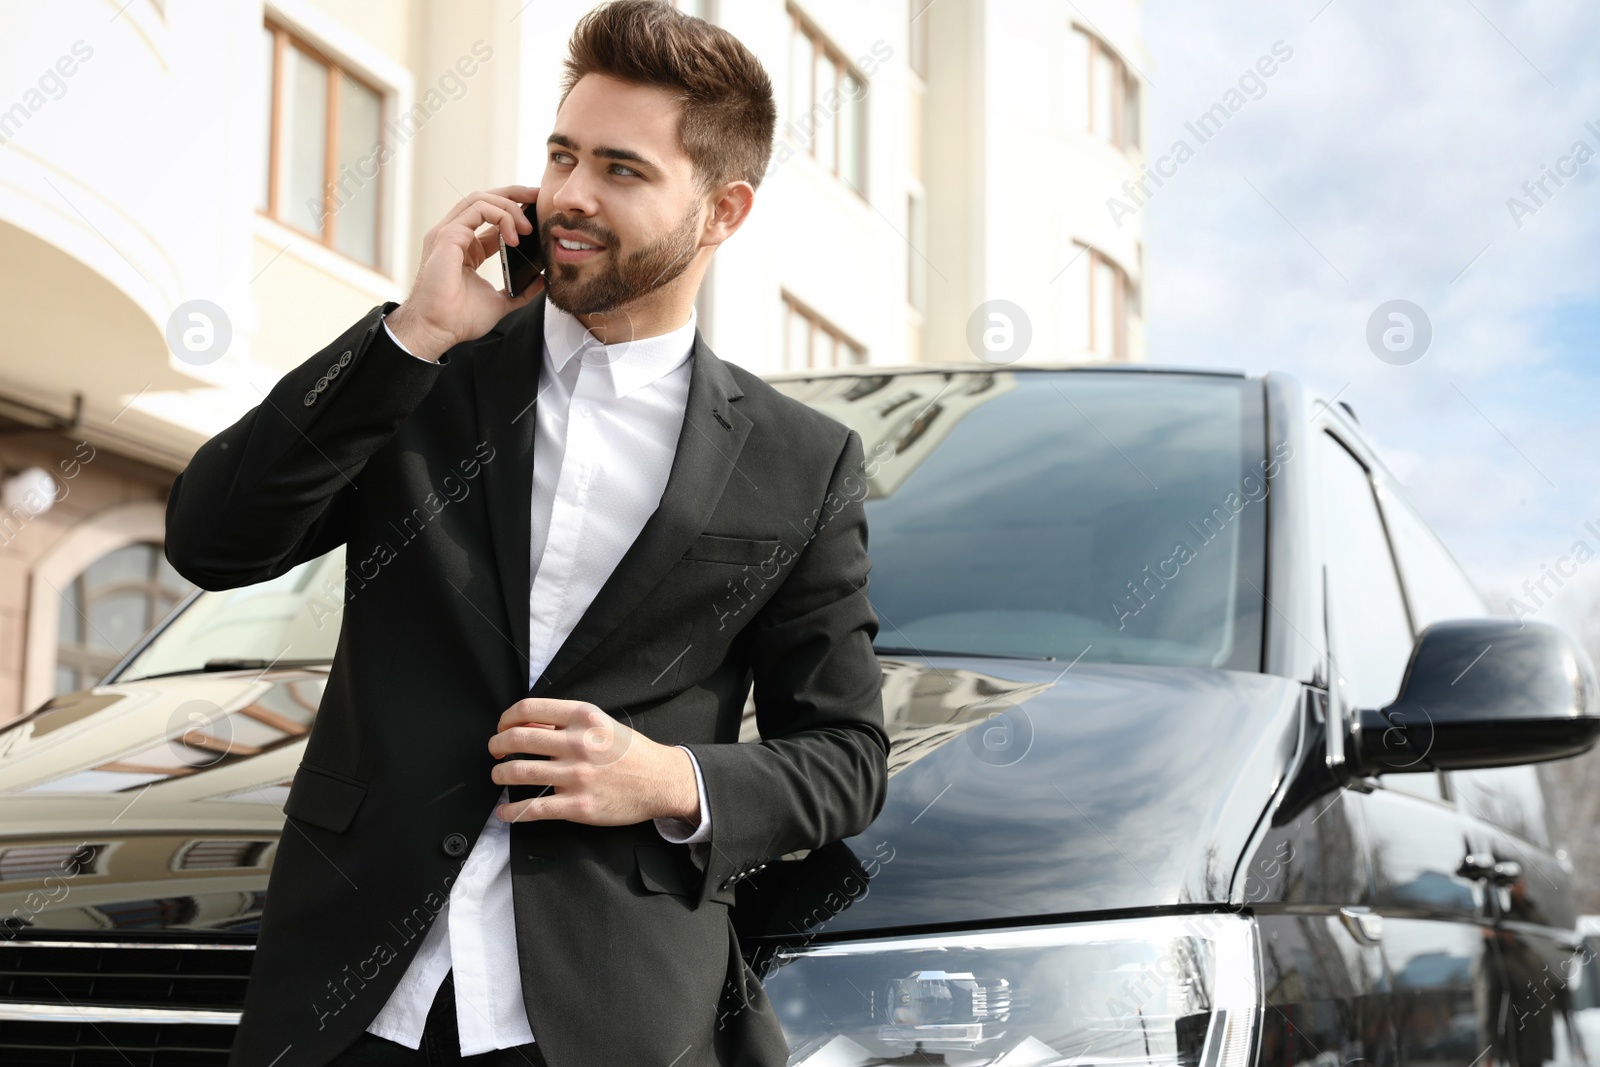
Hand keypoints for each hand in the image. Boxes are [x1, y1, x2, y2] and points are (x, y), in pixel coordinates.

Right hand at [386, 185, 545, 360]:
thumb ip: (520, 290)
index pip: (490, 217)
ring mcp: (449, 233)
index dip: (514, 210)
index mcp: (466, 247)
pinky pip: (477, 209)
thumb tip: (541, 280)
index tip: (536, 210)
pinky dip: (500, 216)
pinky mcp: (447, 235)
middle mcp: (455, 235)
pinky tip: (514, 235)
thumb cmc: (460, 318)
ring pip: (480, 199)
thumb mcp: (500, 301)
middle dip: (513, 194)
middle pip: (484, 200)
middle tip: (537, 197)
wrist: (439, 329)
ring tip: (527, 228)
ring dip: (509, 207)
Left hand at [487, 698, 700, 825]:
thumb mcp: (602, 723)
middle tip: (495, 750)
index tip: (502, 726)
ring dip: (499, 774)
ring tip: (498, 775)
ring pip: (518, 772)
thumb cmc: (630, 752)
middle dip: (496, 744)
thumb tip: (529, 724)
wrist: (660, 781)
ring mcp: (576, 776)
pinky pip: (533, 808)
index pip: (529, 709)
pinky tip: (505, 812)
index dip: (506, 717)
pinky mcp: (577, 805)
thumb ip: (567, 721)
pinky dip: (512, 812)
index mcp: (583, 718)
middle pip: (517, 738)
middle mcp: (578, 744)